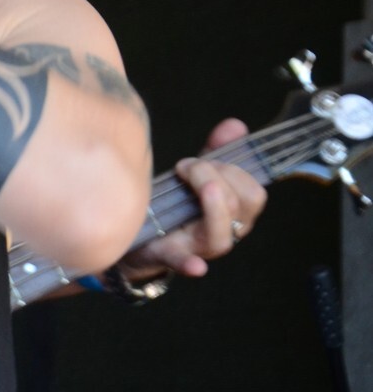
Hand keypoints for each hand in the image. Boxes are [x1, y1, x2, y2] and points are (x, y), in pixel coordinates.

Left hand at [117, 117, 266, 281]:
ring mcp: (200, 249)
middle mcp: (224, 233)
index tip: (202, 159)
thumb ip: (217, 152)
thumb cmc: (174, 205)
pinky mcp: (169, 258)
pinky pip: (184, 263)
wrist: (137, 237)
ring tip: (181, 177)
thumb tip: (235, 125)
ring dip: (205, 198)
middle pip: (242, 207)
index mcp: (234, 213)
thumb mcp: (197, 176)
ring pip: (223, 233)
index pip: (254, 193)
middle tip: (187, 167)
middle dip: (216, 177)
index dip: (233, 170)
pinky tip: (196, 266)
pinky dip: (191, 264)